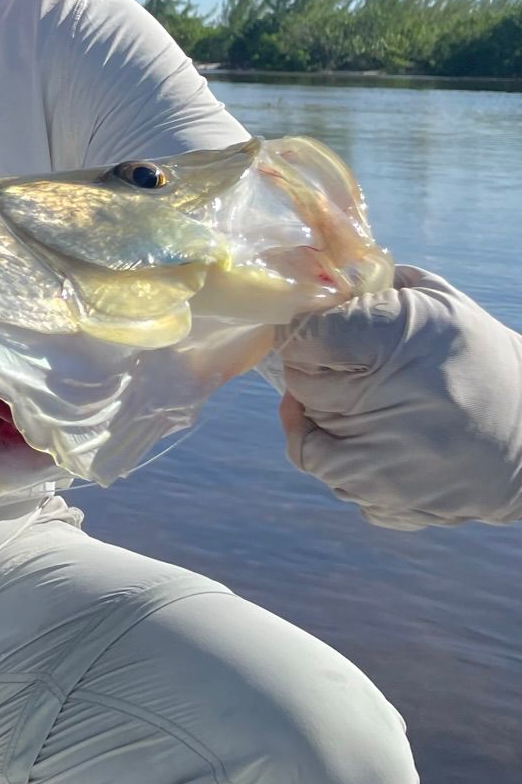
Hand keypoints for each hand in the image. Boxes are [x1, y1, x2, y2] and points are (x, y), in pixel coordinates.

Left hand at [278, 264, 521, 529]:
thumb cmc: (482, 359)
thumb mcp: (438, 303)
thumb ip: (377, 285)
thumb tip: (322, 279)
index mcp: (395, 344)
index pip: (304, 338)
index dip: (305, 330)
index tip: (318, 329)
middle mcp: (384, 408)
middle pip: (301, 384)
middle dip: (313, 371)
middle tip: (344, 367)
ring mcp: (385, 466)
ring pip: (308, 441)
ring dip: (321, 421)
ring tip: (357, 405)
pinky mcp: (394, 504)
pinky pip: (336, 481)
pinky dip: (340, 463)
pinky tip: (366, 443)